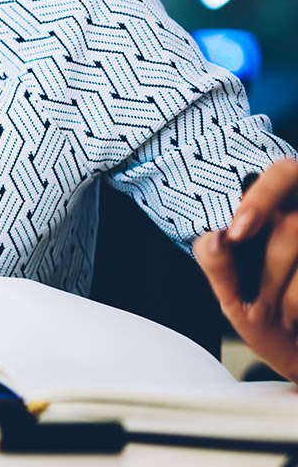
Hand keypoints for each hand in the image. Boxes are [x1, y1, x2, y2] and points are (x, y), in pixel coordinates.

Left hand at [194, 159, 297, 380]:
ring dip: (292, 297)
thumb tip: (211, 237)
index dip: (262, 197)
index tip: (236, 232)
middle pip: (293, 225)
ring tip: (287, 319)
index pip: (285, 173)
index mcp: (287, 213)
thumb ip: (218, 265)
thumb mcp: (238, 300)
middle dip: (271, 271)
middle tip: (261, 307)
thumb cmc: (275, 327)